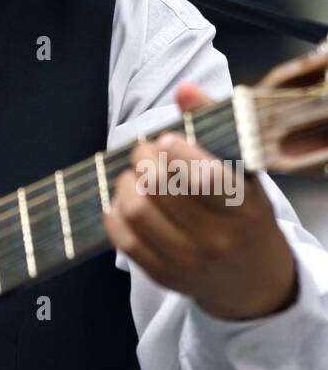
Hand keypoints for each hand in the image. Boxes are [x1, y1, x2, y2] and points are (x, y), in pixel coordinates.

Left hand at [103, 82, 297, 320]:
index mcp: (244, 208)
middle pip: (160, 188)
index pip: (204, 176)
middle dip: (143, 158)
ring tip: (134, 175)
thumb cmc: (246, 215)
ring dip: (125, 183)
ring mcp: (189, 261)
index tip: (166, 139)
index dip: (176, 150)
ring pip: (137, 211)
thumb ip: (214, 126)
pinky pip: (124, 240)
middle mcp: (218, 238)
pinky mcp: (164, 276)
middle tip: (145, 150)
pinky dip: (115, 213)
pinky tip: (125, 201)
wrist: (254, 281)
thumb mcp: (244, 173)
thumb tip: (184, 88)